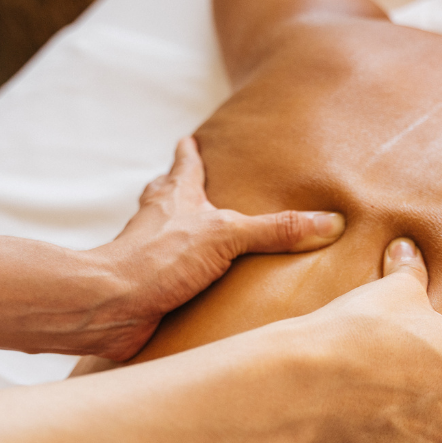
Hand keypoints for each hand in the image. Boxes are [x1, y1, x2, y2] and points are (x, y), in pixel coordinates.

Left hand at [82, 137, 346, 360]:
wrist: (112, 304)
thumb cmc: (159, 259)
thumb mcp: (227, 236)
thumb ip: (277, 229)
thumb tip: (329, 222)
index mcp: (176, 197)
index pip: (185, 165)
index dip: (190, 152)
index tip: (189, 139)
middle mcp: (160, 222)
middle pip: (168, 196)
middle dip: (181, 189)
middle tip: (195, 184)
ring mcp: (152, 255)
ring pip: (167, 236)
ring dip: (185, 236)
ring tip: (206, 239)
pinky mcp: (150, 288)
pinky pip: (172, 278)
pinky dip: (186, 279)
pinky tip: (201, 291)